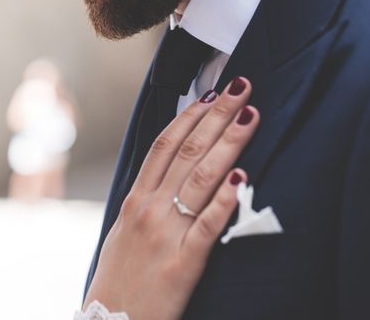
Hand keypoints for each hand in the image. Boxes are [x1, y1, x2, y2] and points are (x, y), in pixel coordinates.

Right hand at [85, 78, 258, 319]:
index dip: (190, 116)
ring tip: (250, 116)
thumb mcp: (123, 233)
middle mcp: (149, 210)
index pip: (164, 146)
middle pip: (187, 152)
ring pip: (201, 178)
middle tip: (242, 87)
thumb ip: (145, 203)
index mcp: (135, 200)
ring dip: (229, 143)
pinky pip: (208, 224)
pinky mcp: (183, 263)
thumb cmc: (119, 282)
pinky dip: (226, 198)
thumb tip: (169, 177)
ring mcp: (166, 234)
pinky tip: (243, 175)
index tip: (212, 93)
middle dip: (218, 116)